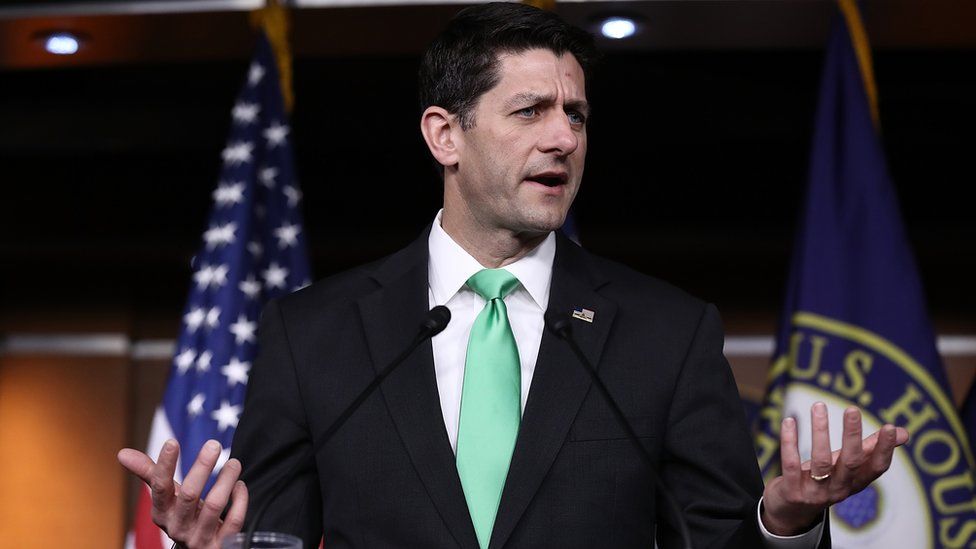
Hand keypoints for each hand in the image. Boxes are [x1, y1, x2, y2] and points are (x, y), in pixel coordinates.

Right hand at [118, 439, 247, 548]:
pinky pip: (234, 521)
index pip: (160, 488)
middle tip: (214, 444)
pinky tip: (240, 485)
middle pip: (188, 495)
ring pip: (214, 506)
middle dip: (201, 468)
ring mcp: (199, 538)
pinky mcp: (221, 544)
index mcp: (162, 513)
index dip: (164, 465)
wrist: (199, 548)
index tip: (172, 442)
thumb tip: (122, 453)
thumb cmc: (183, 514)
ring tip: (234, 462)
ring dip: (226, 481)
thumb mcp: (166, 498)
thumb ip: (150, 474)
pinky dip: (240, 500)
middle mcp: (178, 527)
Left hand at [761, 402, 908, 535]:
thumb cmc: (824, 480)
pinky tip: (789, 421)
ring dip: (820, 431)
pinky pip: (791, 465)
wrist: (791, 511)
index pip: (876, 468)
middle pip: (850, 463)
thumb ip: (870, 449)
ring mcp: (815, 493)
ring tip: (818, 405)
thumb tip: (903, 432)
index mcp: (855, 483)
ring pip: (821, 461)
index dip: (884, 450)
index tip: (890, 427)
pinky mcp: (792, 492)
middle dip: (852, 436)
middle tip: (853, 409)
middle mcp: (839, 490)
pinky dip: (790, 442)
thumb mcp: (847, 466)